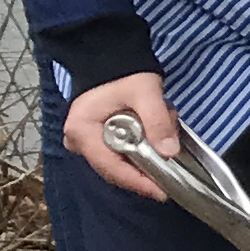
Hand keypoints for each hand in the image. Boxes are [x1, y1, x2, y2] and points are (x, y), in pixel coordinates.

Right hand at [68, 71, 181, 199]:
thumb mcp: (145, 93)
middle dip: (146, 167)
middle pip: (115, 170)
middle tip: (171, 159)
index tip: (161, 191)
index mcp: (81, 131)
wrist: (112, 58)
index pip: (110, 168)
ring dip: (147, 154)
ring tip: (165, 130)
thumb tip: (169, 152)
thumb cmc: (123, 73)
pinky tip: (157, 132)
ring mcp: (86, 142)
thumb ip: (157, 121)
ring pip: (121, 163)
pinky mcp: (97, 139)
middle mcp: (78, 141)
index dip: (137, 182)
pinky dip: (142, 148)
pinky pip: (121, 154)